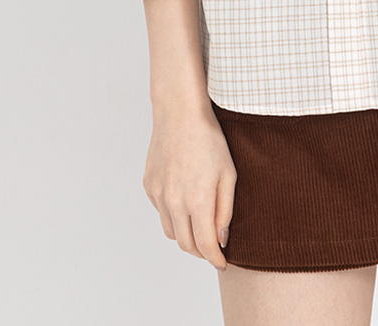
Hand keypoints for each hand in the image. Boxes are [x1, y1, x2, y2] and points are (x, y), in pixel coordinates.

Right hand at [143, 105, 235, 270]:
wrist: (180, 113)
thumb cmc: (210, 140)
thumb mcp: (229, 174)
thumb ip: (225, 210)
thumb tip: (221, 238)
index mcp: (197, 200)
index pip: (205, 245)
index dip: (215, 258)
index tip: (223, 262)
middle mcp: (174, 202)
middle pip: (186, 244)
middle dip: (201, 251)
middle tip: (213, 246)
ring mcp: (158, 194)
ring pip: (171, 231)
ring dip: (186, 235)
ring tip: (199, 226)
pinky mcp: (149, 186)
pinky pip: (161, 212)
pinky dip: (173, 215)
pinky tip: (184, 202)